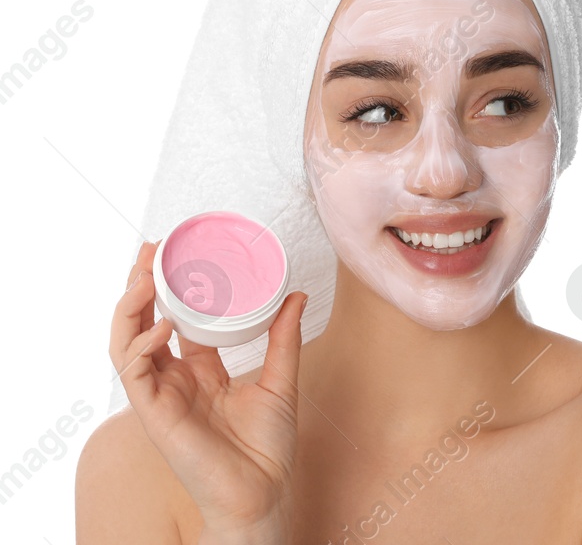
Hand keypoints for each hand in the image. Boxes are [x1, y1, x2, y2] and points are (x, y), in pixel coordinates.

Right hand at [111, 239, 306, 539]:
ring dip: (132, 306)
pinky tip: (159, 327)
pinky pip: (134, 374)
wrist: (263, 491)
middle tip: (151, 249)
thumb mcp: (281, 380)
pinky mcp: (152, 414)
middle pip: (144, 322)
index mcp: (200, 370)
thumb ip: (283, 338)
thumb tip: (294, 294)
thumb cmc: (268, 447)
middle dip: (142, 284)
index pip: (177, 320)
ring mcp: (160, 395)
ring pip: (127, 341)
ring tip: (146, 275)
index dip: (174, 287)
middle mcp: (174, 379)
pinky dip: (141, 346)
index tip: (179, 251)